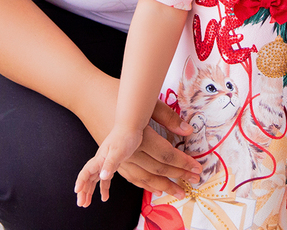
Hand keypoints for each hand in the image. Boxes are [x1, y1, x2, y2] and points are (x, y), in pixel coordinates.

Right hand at [75, 127, 143, 206]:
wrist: (131, 126)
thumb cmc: (124, 137)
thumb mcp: (118, 151)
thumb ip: (110, 165)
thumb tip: (102, 177)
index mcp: (99, 159)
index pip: (86, 172)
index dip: (81, 182)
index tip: (77, 192)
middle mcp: (100, 161)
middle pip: (88, 179)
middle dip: (83, 191)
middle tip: (81, 204)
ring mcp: (105, 162)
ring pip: (94, 180)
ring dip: (90, 191)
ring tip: (87, 203)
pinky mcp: (113, 163)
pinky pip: (105, 179)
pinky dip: (103, 188)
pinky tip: (104, 197)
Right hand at [80, 80, 201, 197]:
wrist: (89, 97)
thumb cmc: (117, 95)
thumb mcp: (147, 102)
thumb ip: (168, 117)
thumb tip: (188, 130)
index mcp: (138, 137)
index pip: (165, 155)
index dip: (183, 163)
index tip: (197, 168)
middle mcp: (128, 151)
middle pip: (156, 170)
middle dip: (177, 177)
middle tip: (194, 180)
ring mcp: (118, 157)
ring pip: (143, 178)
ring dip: (161, 186)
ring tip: (178, 192)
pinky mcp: (112, 157)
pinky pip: (129, 176)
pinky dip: (142, 184)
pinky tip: (155, 189)